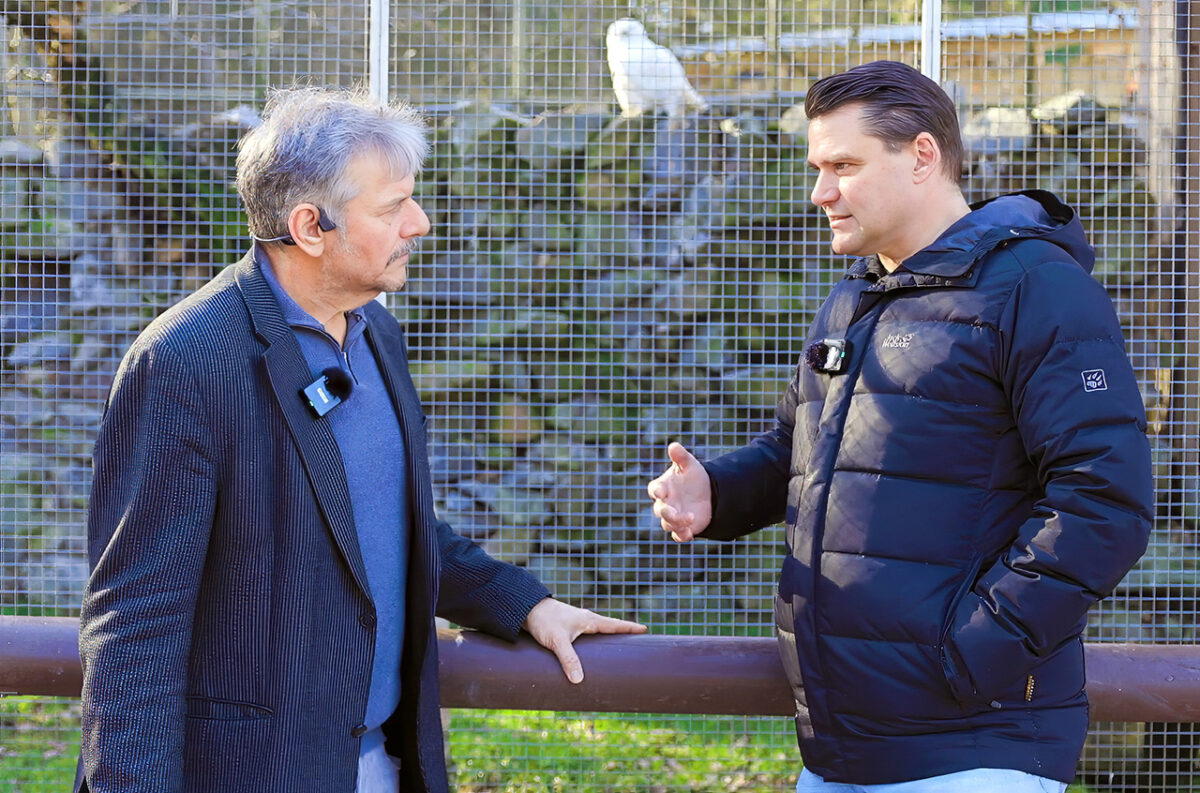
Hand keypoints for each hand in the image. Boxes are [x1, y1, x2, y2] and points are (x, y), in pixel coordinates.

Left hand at [522, 598, 646, 683]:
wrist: (525, 608)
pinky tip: (591, 652)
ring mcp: (576, 623)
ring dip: (607, 639)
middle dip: (622, 634)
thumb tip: (579, 680)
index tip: (645, 629)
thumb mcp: (557, 641)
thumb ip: (569, 660)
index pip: (615, 624)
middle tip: (636, 642)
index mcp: (589, 620)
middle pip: (610, 628)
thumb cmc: (544, 620)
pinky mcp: (567, 628)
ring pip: (597, 633)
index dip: (630, 628)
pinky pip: (586, 636)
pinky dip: (593, 643)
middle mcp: (585, 620)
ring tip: (616, 650)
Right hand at [647, 442, 711, 542]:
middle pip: (660, 511)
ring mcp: (673, 517)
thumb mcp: (689, 464)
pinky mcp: (683, 528)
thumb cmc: (692, 476)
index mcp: (663, 487)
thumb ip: (680, 456)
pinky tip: (690, 534)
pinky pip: (678, 535)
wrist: (707, 493)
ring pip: (668, 524)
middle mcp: (665, 503)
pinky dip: (682, 536)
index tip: (661, 492)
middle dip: (666, 512)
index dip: (656, 491)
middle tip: (675, 513)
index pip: (654, 489)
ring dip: (677, 523)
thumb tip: (673, 445)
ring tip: (691, 518)